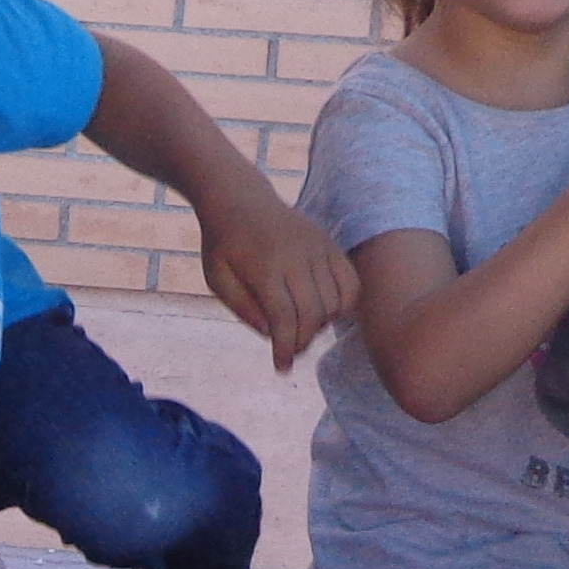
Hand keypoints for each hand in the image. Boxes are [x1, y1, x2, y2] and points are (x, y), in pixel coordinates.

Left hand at [199, 197, 354, 370]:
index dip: (285, 348)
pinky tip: (324, 312)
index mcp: (264, 266)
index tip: (282, 368)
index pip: (284, 318)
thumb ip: (242, 308)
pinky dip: (343, 305)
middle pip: (312, 314)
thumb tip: (271, 333)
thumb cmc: (224, 245)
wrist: (240, 200)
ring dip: (321, 326)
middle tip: (289, 351)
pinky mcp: (330, 244)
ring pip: (334, 301)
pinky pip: (350, 283)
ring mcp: (318, 248)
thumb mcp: (217, 278)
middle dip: (302, 341)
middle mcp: (296, 256)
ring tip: (301, 330)